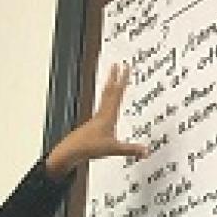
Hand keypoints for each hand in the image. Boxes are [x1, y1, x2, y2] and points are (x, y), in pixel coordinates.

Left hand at [45, 63, 147, 178]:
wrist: (70, 151)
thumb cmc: (88, 147)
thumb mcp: (113, 149)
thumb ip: (130, 150)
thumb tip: (146, 151)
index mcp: (107, 116)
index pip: (117, 94)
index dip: (122, 80)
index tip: (126, 68)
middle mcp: (101, 114)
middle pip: (108, 92)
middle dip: (113, 78)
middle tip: (116, 65)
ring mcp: (95, 119)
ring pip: (103, 99)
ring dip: (108, 87)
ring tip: (111, 80)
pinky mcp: (91, 125)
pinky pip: (100, 109)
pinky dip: (104, 102)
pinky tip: (105, 106)